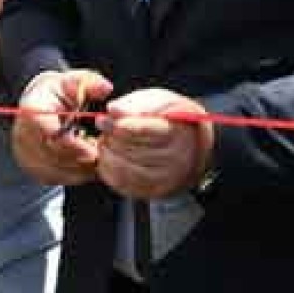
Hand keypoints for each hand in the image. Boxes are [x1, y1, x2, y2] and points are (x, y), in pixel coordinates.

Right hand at [11, 69, 112, 185]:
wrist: (42, 104)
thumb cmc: (60, 92)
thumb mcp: (76, 81)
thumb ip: (91, 83)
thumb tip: (105, 88)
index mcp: (32, 108)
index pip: (48, 131)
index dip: (72, 142)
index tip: (92, 145)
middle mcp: (22, 132)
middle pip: (52, 153)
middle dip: (79, 155)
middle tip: (99, 154)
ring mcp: (24, 152)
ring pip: (54, 168)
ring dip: (78, 167)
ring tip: (94, 156)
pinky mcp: (31, 167)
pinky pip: (54, 178)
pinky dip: (73, 175)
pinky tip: (85, 164)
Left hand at [96, 87, 212, 199]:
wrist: (191, 145)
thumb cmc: (171, 119)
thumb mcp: (160, 101)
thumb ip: (137, 104)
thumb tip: (113, 109)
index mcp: (177, 132)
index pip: (144, 130)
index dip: (119, 125)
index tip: (102, 119)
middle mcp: (174, 159)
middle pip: (132, 150)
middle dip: (111, 138)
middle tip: (104, 128)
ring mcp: (164, 178)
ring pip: (125, 169)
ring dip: (107, 155)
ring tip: (104, 142)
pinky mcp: (153, 191)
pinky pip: (123, 185)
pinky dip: (108, 171)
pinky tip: (107, 158)